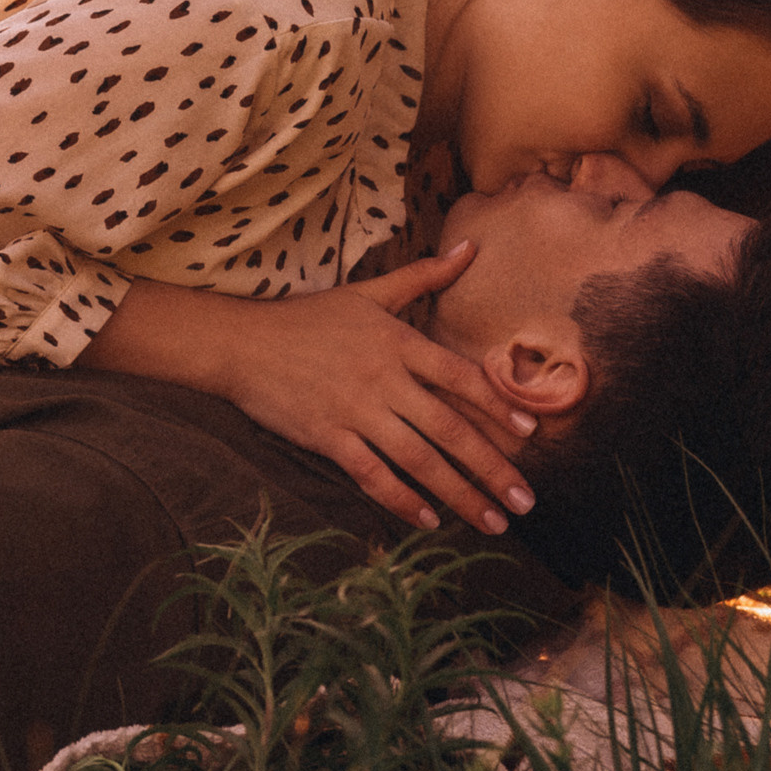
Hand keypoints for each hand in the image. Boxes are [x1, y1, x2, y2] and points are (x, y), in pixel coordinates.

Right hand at [80, 249, 536, 534]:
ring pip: (418, 460)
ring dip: (459, 494)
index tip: (528, 434)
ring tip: (492, 521)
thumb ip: (423, 276)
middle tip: (525, 500)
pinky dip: (402, 500)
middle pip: (449, 428)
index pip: (460, 377)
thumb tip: (471, 248)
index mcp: (398, 342)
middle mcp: (383, 378)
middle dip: (492, 468)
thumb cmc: (307, 317)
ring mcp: (355, 410)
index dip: (497, 406)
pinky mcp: (327, 437)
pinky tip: (428, 520)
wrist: (241, 343)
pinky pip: (373, 475)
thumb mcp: (367, 292)